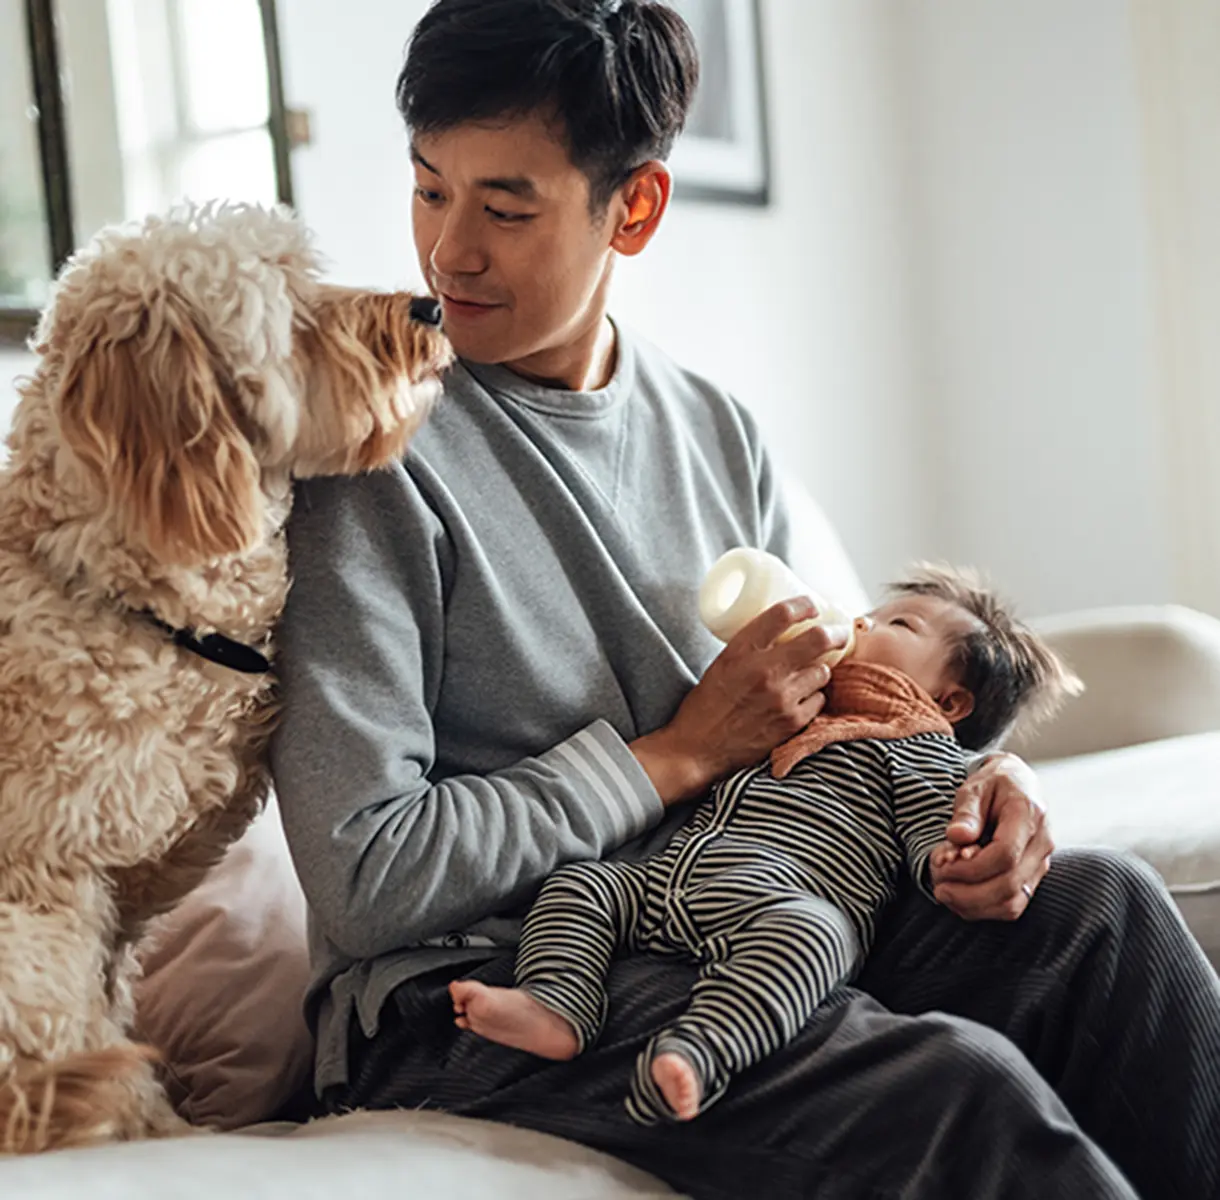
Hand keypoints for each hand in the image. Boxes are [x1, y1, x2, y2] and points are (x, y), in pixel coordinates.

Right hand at [631, 597, 851, 804]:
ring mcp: (781, 697)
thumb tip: (781, 636)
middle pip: (817, 639)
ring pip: (822, 671)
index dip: (803, 604)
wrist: (698, 750)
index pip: (782, 614)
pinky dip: (813, 697)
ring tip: (808, 674)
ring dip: (819, 670)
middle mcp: (764, 671)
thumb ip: (749, 649)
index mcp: (741, 651)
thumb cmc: (705, 706)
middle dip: (835, 632)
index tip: (812, 604)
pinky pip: (819, 700)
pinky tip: (800, 699)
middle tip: (839, 632)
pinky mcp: (792, 722)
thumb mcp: (721, 665)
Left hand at [929, 753, 1053, 919]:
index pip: (1005, 854)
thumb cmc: (994, 784)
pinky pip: (1012, 906)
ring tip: (944, 890)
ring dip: (973, 905)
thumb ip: (967, 812)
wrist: (1018, 784)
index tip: (942, 863)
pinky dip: (983, 908)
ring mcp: (1040, 864)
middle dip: (966, 891)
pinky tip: (959, 895)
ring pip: (1012, 903)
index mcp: (1029, 815)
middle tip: (937, 883)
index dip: (970, 867)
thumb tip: (957, 837)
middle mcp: (1041, 844)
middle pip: (1008, 885)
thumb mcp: (976, 786)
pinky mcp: (1032, 878)